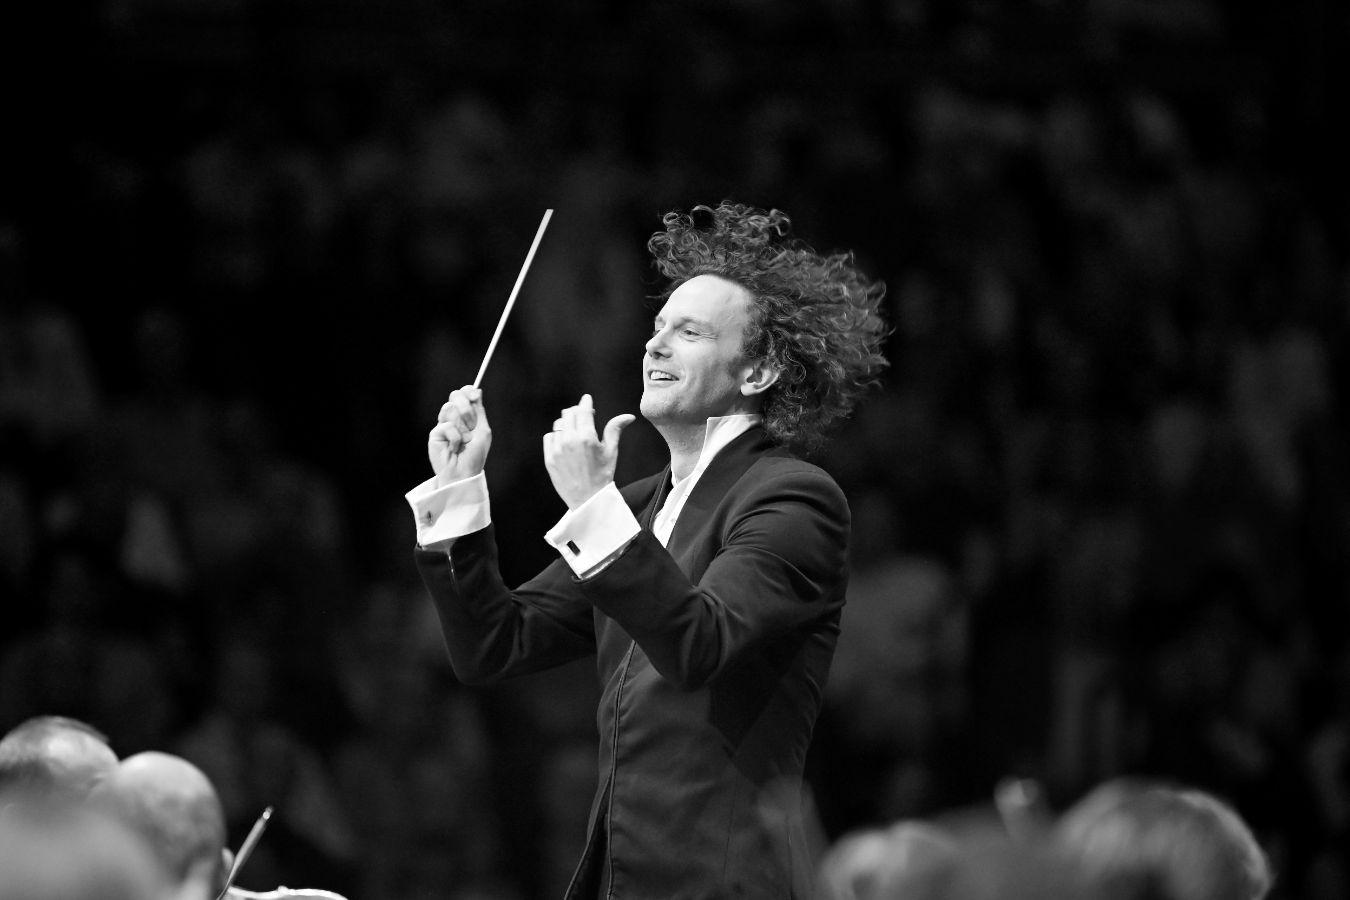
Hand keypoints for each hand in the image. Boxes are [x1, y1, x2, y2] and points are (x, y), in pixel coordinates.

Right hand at [428, 386, 490, 486]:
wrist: (464, 472)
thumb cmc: (475, 454)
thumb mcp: (483, 430)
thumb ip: (479, 410)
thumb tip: (477, 390)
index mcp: (466, 414)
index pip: (464, 394)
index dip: (468, 391)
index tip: (474, 396)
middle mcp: (454, 417)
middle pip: (455, 395)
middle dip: (466, 408)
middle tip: (471, 425)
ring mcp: (443, 424)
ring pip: (450, 408)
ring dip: (462, 427)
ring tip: (464, 441)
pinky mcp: (435, 433)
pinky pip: (446, 426)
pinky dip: (455, 438)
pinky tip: (454, 448)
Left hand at [543, 393, 634, 509]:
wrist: (588, 500)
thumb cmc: (603, 475)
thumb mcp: (611, 451)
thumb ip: (615, 429)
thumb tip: (629, 416)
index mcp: (587, 437)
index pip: (583, 410)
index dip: (586, 402)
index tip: (587, 399)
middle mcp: (570, 441)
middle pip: (569, 414)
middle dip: (577, 412)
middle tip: (584, 417)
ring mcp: (557, 450)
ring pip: (559, 424)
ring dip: (567, 423)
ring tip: (575, 431)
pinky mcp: (549, 458)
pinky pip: (549, 437)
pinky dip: (557, 436)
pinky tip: (566, 443)